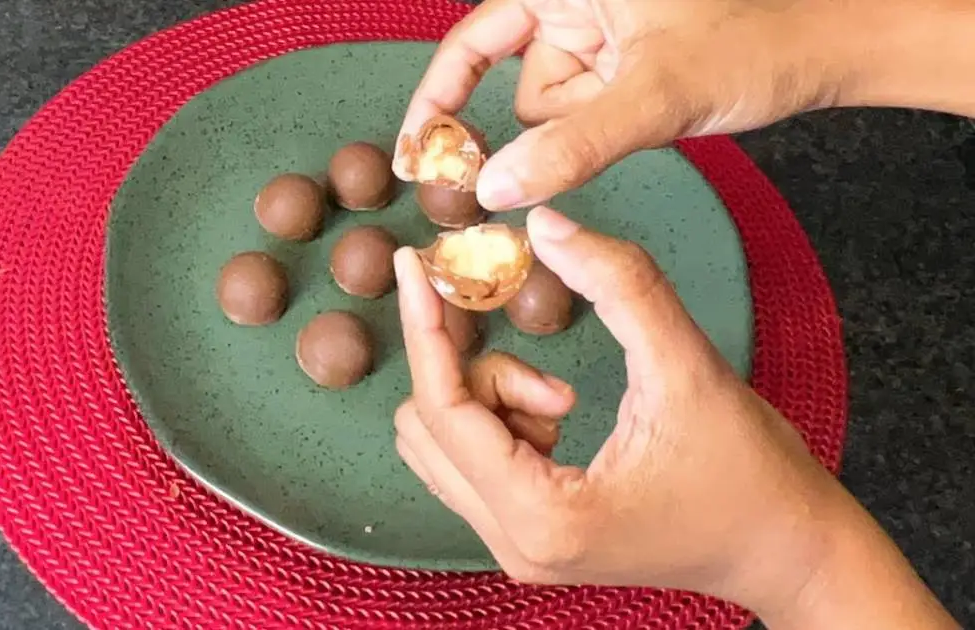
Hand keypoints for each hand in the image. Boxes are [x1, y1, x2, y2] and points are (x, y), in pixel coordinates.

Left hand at [392, 207, 957, 627]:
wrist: (786, 548)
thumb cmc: (750, 470)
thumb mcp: (688, 366)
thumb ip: (620, 284)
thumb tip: (543, 224)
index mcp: (542, 515)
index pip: (444, 409)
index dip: (424, 327)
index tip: (413, 263)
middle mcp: (513, 542)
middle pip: (428, 425)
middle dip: (471, 364)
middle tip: (517, 328)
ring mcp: (516, 547)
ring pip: (441, 443)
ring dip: (488, 392)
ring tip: (565, 392)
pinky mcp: (528, 537)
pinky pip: (470, 459)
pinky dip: (501, 416)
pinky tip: (564, 412)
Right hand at [394, 0, 847, 209]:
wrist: (821, 52)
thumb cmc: (749, 43)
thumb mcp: (655, 95)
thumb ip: (571, 144)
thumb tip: (492, 190)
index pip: (472, 40)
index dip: (437, 96)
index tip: (414, 155)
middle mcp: (570, 10)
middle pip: (516, 87)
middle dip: (554, 122)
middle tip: (596, 136)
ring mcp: (595, 42)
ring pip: (551, 114)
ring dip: (591, 130)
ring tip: (655, 104)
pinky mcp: (617, 72)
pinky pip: (583, 121)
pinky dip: (607, 131)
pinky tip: (656, 110)